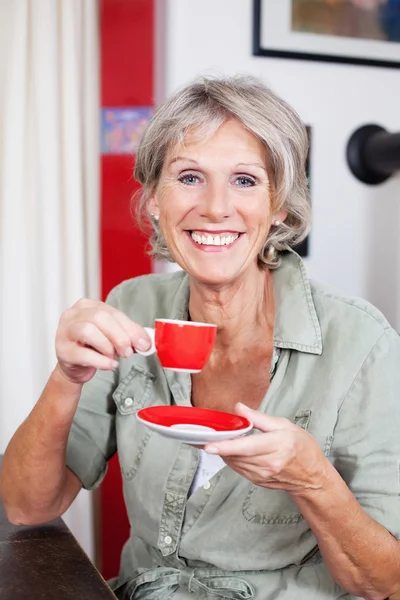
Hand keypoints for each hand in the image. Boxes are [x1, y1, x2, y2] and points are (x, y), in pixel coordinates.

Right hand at [55, 298, 151, 383]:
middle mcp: (73, 314)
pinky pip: (83, 354)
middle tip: (128, 352)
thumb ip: (128, 335)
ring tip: (114, 356)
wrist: (74, 367)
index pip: (113, 312)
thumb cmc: (92, 347)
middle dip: (120, 336)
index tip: (144, 343)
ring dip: (108, 346)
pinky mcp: (62, 350)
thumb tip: (145, 342)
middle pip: (100, 318)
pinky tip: (110, 364)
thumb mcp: (111, 336)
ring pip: (88, 330)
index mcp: (88, 306)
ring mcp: (65, 331)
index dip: (131, 328)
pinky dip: (101, 360)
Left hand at [204, 403, 329, 495]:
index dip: (225, 446)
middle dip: (218, 445)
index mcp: (276, 446)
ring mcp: (262, 475)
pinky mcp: (257, 481)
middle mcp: (268, 463)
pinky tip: (231, 449)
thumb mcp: (285, 425)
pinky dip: (231, 458)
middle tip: (205, 435)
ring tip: (218, 439)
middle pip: (235, 455)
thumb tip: (239, 408)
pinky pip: (237, 468)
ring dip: (223, 451)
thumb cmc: (302, 448)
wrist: (313, 476)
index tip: (209, 445)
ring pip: (233, 462)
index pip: (245, 447)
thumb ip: (260, 418)